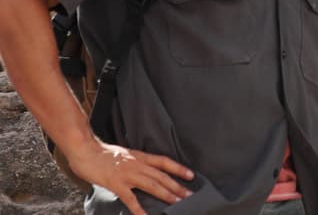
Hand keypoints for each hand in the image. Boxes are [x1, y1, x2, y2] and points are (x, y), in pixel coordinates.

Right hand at [64, 140, 192, 214]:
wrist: (85, 150)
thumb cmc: (102, 153)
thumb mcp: (124, 154)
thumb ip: (135, 162)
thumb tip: (143, 171)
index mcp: (140, 156)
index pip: (164, 161)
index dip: (178, 168)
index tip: (191, 175)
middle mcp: (137, 164)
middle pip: (161, 176)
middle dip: (177, 186)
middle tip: (189, 195)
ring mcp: (127, 174)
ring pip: (151, 185)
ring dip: (166, 194)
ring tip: (177, 203)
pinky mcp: (116, 184)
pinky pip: (130, 198)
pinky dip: (139, 209)